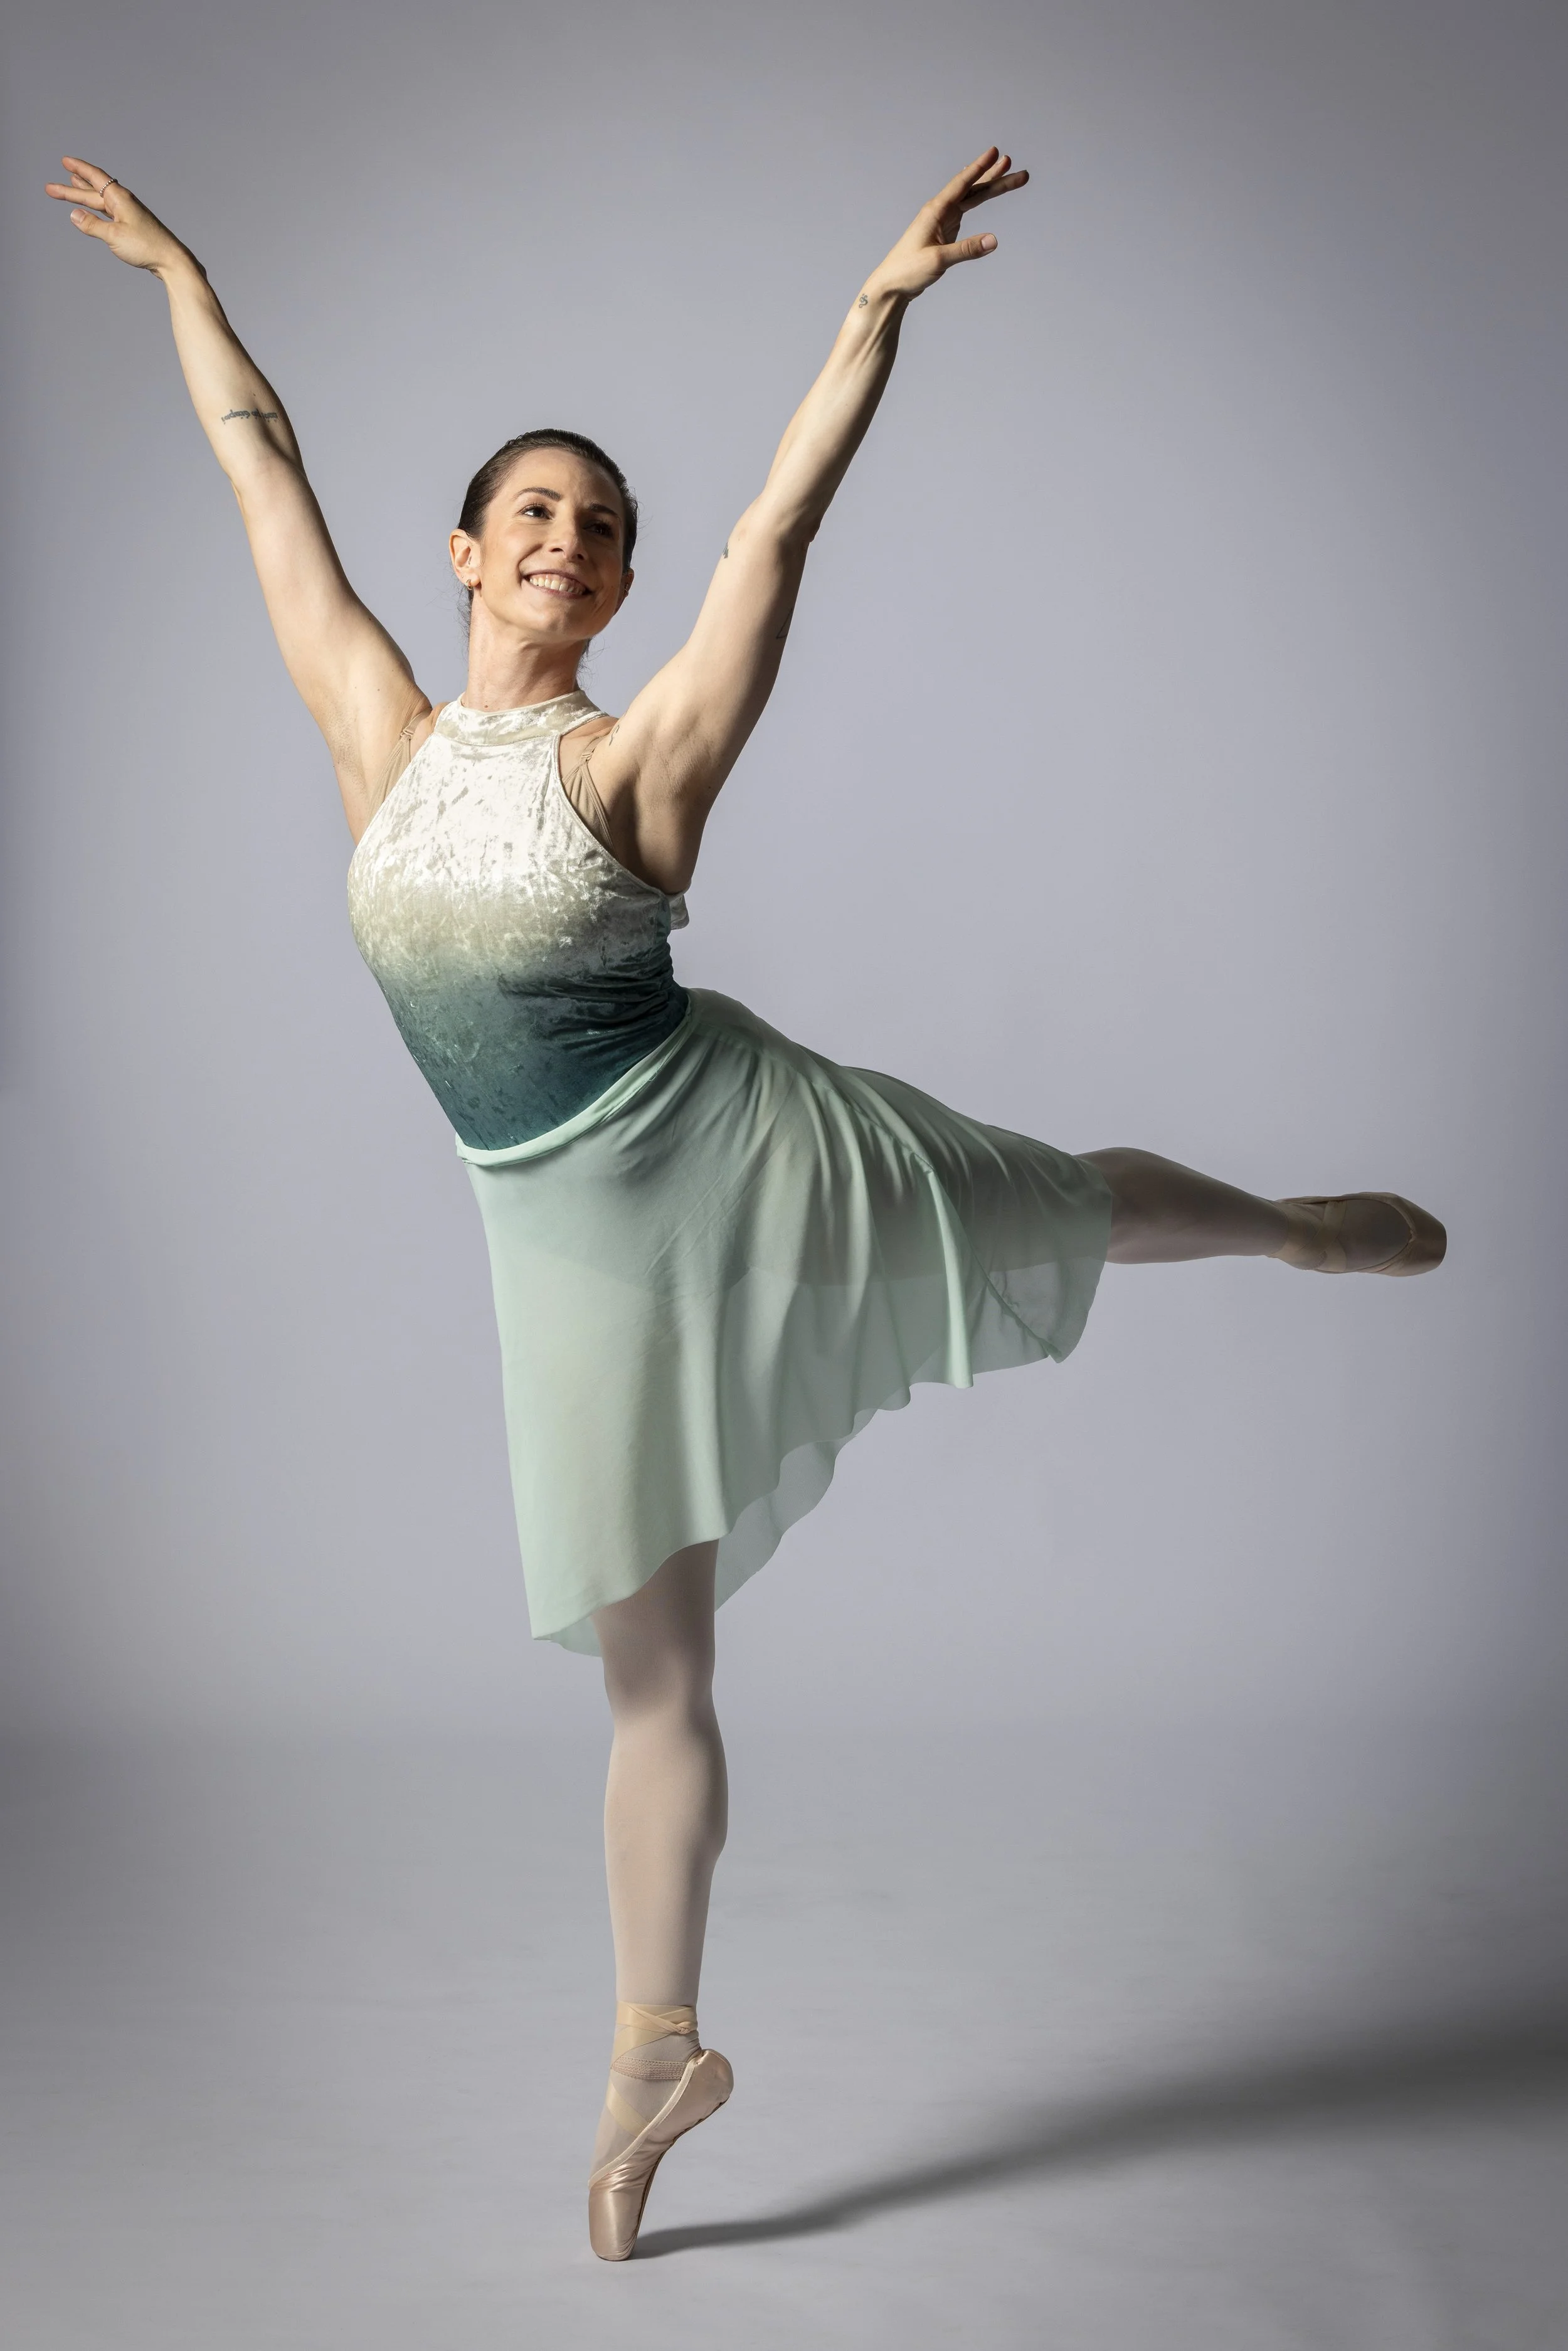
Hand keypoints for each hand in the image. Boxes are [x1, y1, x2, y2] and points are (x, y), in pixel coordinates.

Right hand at [44, 158, 190, 275]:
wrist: (171, 260)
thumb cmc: (146, 246)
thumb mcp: (114, 236)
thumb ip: (92, 225)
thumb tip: (74, 215)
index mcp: (119, 197)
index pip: (94, 176)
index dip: (78, 168)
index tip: (65, 161)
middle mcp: (123, 201)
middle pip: (92, 191)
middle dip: (70, 189)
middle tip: (50, 188)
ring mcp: (127, 213)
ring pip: (99, 201)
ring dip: (83, 195)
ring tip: (70, 185)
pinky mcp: (130, 225)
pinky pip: (107, 211)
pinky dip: (96, 208)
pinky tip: (91, 208)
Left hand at [867, 147, 1028, 302]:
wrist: (892, 285)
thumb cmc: (908, 271)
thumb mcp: (938, 260)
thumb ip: (966, 250)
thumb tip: (994, 240)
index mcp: (935, 211)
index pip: (962, 184)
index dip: (979, 167)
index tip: (996, 153)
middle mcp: (940, 210)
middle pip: (972, 188)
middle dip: (993, 176)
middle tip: (1013, 163)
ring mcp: (943, 219)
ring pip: (972, 197)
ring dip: (991, 187)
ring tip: (1011, 176)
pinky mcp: (945, 230)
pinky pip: (966, 209)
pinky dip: (978, 199)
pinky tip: (985, 191)